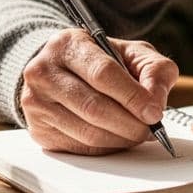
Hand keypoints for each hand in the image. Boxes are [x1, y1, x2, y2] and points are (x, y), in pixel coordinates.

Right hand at [20, 28, 178, 154]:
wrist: (60, 71)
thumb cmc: (100, 61)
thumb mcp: (131, 53)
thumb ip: (154, 70)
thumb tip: (156, 102)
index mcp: (68, 44)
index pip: (103, 73)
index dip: (132, 96)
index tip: (154, 112)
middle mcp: (44, 71)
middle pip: (94, 107)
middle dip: (130, 123)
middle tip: (150, 129)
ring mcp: (37, 102)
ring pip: (88, 132)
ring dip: (121, 139)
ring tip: (138, 133)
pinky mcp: (38, 129)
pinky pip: (80, 147)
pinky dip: (106, 148)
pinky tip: (117, 138)